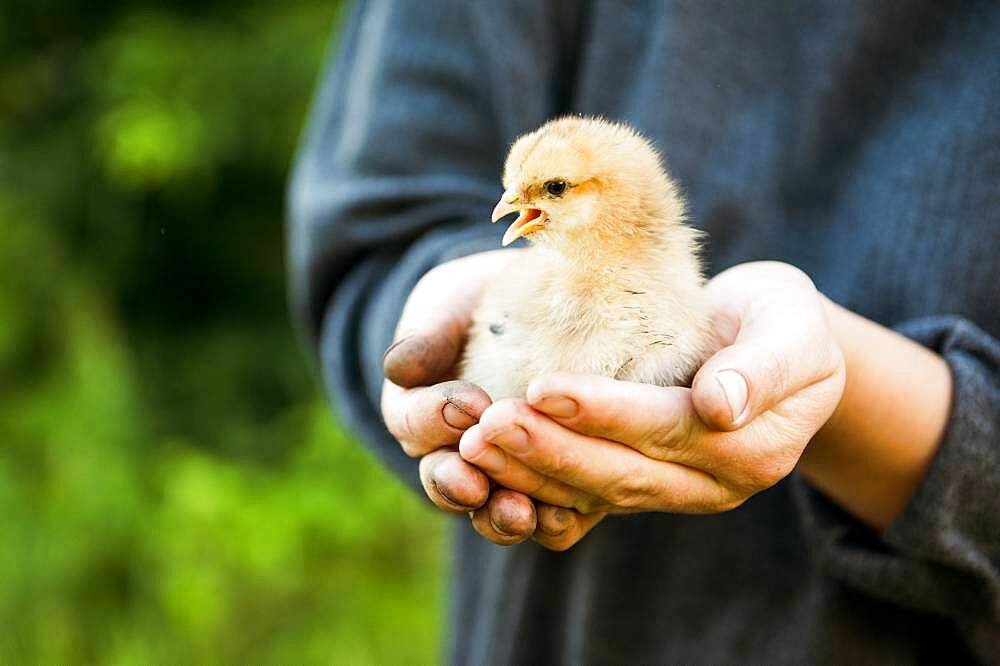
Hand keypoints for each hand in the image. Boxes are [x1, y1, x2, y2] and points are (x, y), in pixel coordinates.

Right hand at [382, 250, 594, 545]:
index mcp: (420, 410)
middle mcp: (455, 454)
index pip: (411, 422)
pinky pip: (545, 518)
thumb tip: (399, 368)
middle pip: (444, 482)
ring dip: (501, 516)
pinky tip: (567, 515)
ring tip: (520, 512)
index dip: (432, 418)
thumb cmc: (484, 302)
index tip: (466, 403)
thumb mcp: (450, 305)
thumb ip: (428, 334)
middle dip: (456, 485)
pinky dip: (552, 522)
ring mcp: (504, 476)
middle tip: (472, 483)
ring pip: (490, 511)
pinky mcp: (553, 486)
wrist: (546, 305)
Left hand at [459, 262, 846, 547]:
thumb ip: (765, 367)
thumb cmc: (781, 320)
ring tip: (472, 445)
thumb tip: (720, 408)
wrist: (770, 344)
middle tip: (483, 428)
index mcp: (752, 448)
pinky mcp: (642, 485)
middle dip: (550, 451)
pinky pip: (584, 496)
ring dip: (531, 472)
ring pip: (596, 494)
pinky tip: (487, 464)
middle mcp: (711, 485)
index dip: (605, 413)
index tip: (542, 387)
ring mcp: (674, 492)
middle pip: (622, 474)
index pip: (668, 431)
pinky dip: (535, 483)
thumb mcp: (793, 327)